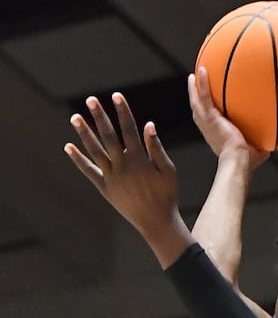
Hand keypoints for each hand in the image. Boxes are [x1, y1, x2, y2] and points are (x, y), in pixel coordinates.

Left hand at [64, 92, 179, 240]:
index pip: (129, 129)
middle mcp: (122, 165)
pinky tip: (68, 147)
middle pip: (108, 136)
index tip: (116, 96)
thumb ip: (156, 148)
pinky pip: (88, 171)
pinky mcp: (104, 188)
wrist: (156, 221)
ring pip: (95, 151)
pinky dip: (78, 159)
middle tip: (90, 100)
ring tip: (75, 117)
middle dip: (100, 116)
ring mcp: (111, 177)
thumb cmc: (166, 194)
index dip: (123, 111)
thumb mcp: (168, 170)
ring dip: (84, 133)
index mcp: (139, 159)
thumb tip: (149, 125)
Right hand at [188, 66, 268, 168]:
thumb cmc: (246, 160)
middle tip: (195, 85)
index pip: (209, 121)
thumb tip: (272, 145)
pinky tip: (202, 71)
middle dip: (195, 97)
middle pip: (198, 109)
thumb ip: (261, 145)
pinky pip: (204, 96)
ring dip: (194, 88)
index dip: (207, 112)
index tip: (208, 105)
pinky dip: (202, 83)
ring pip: (196, 101)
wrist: (238, 159)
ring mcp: (206, 122)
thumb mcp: (255, 151)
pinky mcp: (209, 117)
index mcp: (216, 135)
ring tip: (194, 75)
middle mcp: (208, 128)